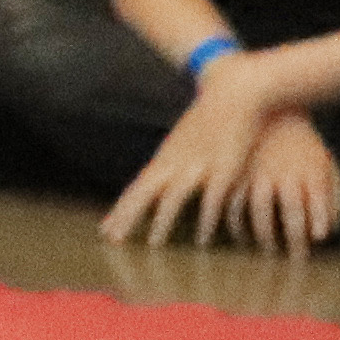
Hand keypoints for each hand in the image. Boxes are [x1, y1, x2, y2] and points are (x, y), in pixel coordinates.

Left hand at [101, 64, 314, 250]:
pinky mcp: (224, 169)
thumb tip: (159, 180)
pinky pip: (210, 200)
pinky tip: (201, 239)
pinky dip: (205, 220)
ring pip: (172, 198)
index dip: (120, 210)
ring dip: (161, 222)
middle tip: (111, 240)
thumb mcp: (182, 142)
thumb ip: (172, 163)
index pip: (136, 189)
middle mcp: (174, 164)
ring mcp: (197, 166)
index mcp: (164, 159)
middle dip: (127, 218)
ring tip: (153, 245)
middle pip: (143, 195)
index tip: (105, 230)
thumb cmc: (208, 119)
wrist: (233, 94)